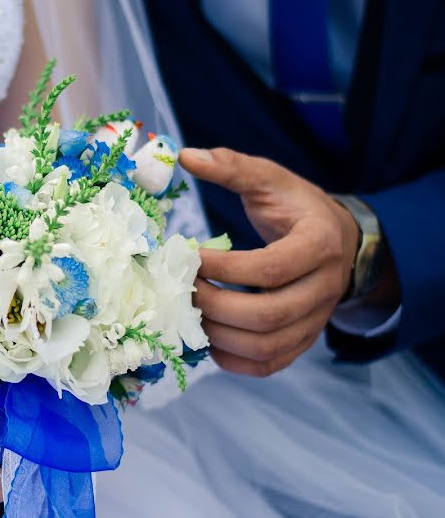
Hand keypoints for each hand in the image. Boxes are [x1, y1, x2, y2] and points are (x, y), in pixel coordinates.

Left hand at [180, 147, 359, 376]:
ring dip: (218, 334)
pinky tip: (206, 336)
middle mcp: (324, 288)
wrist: (338, 239)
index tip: (189, 256)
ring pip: (266, 346)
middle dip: (214, 305)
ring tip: (189, 310)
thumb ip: (231, 167)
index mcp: (320, 243)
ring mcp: (315, 320)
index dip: (224, 268)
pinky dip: (232, 359)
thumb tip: (185, 156)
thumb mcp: (269, 179)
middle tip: (181, 288)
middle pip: (267, 315)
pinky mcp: (302, 340)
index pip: (271, 268)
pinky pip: (268, 364)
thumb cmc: (295, 207)